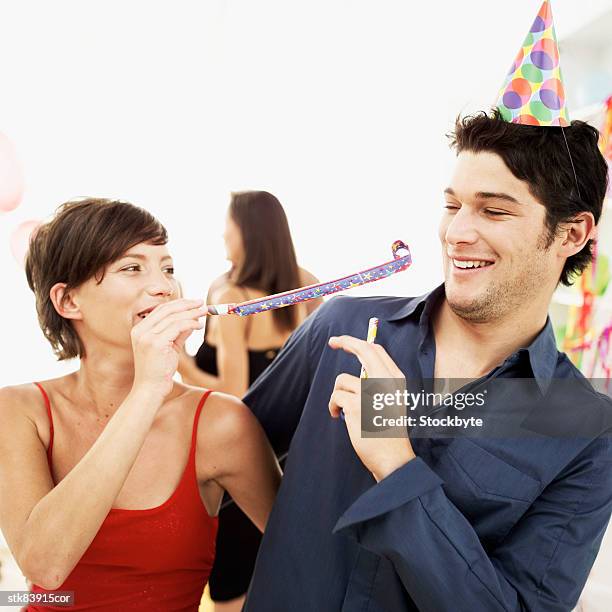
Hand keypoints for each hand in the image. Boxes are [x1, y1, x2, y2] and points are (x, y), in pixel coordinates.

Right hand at [131, 298, 206, 398]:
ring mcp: (147, 336)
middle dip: (186, 304)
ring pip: (174, 317)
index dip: (178, 303)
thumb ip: (178, 333)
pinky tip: (199, 325)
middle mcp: (140, 330)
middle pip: (167, 310)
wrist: (150, 389)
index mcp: (139, 329)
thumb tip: (192, 319)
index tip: (193, 302)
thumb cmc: (159, 370)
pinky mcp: (156, 343)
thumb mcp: (169, 347)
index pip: (160, 310)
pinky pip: (177, 327)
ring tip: (205, 312)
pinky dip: (190, 323)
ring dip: (192, 313)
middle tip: (202, 303)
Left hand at [328, 335, 415, 480]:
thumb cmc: (388, 432)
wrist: (393, 458)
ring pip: (342, 380)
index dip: (358, 342)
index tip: (344, 341)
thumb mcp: (391, 402)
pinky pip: (336, 396)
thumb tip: (360, 369)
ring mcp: (371, 393)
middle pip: (363, 350)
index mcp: (396, 380)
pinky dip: (333, 407)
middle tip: (332, 341)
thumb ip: (380, 384)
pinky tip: (339, 417)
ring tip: (343, 411)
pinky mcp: (357, 405)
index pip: (376, 351)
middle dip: (345, 342)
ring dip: (338, 395)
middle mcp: (386, 382)